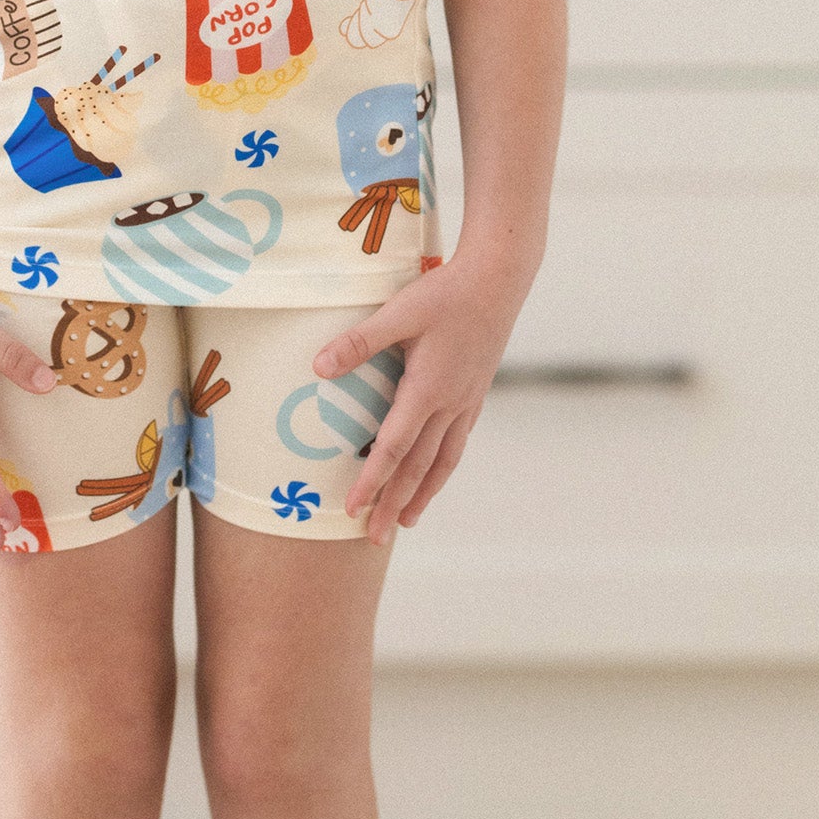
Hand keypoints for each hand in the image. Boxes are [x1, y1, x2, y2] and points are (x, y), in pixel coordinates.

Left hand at [310, 258, 528, 545]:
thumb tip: (319, 367)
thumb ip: (359, 342)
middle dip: (394, 503)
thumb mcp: (398, 312)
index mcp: (428, 389)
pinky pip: (457, 444)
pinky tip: (435, 476)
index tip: (353, 509)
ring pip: (442, 462)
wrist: (499, 280)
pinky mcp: (475, 394)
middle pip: (418, 467)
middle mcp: (450, 404)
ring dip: (422, 494)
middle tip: (374, 538)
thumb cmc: (446, 293)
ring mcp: (466, 402)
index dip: (372, 480)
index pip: (394, 447)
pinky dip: (442, 469)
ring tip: (407, 522)